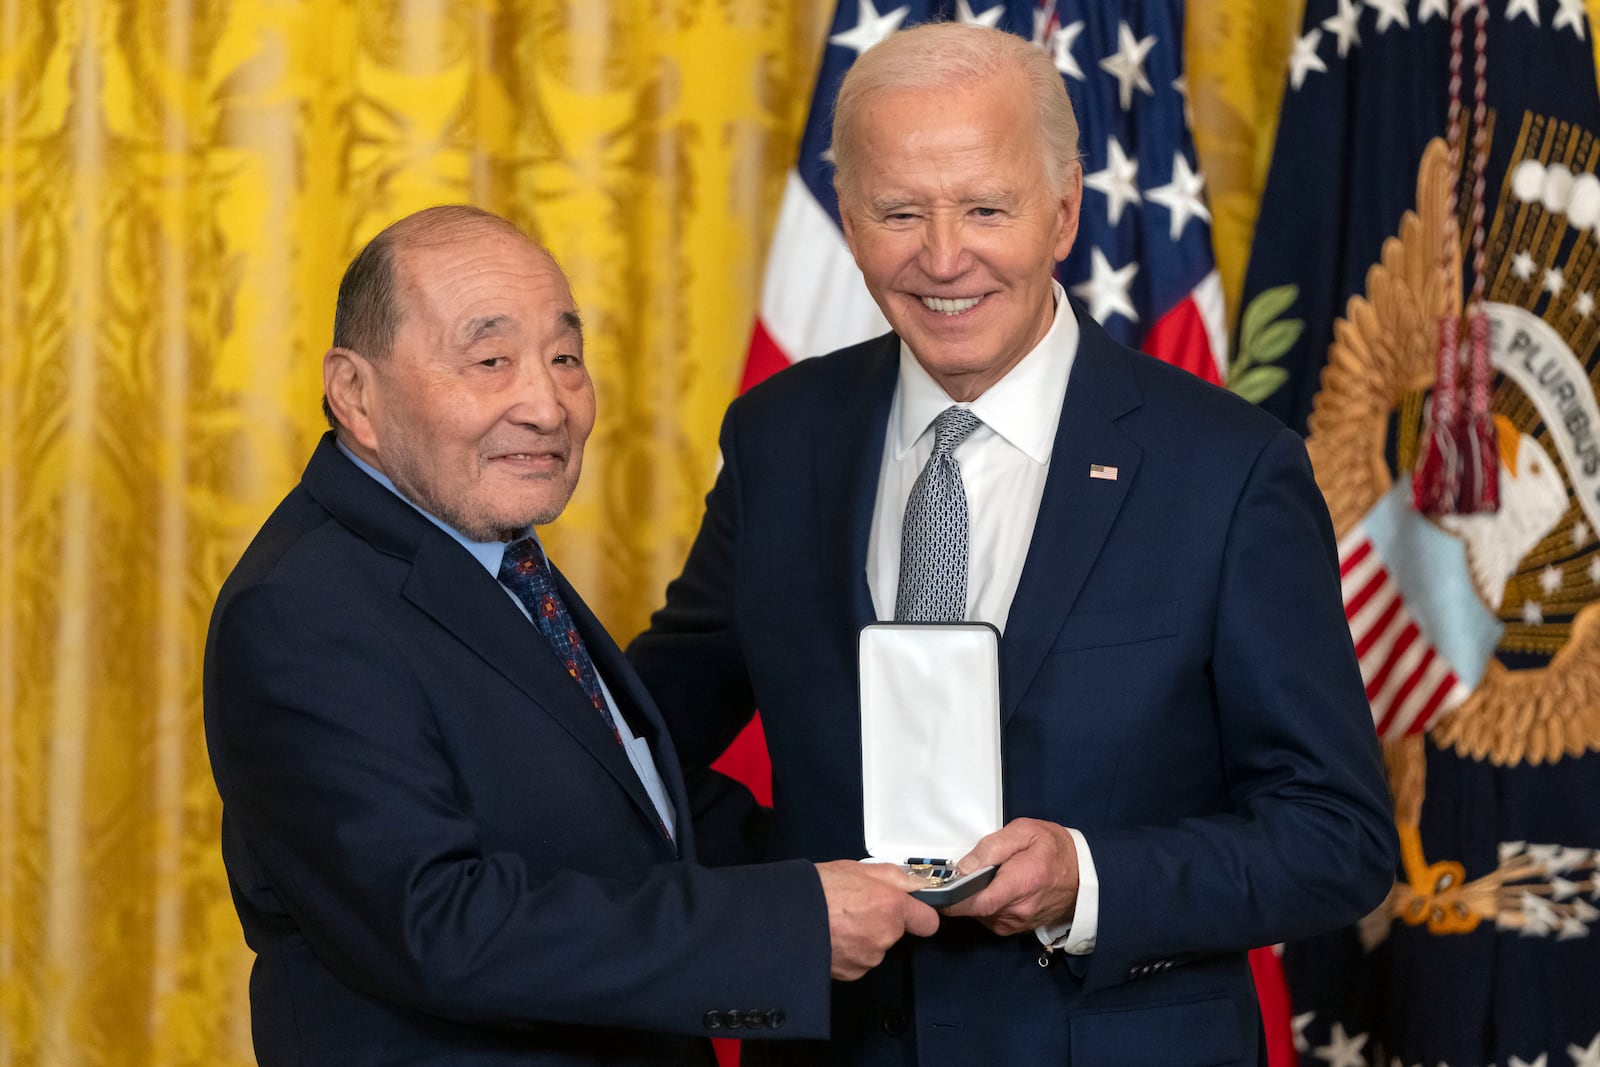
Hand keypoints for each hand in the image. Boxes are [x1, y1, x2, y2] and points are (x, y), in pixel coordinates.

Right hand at [815, 861, 939, 979]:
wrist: (786, 918)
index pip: (927, 922)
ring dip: (863, 937)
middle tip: (856, 907)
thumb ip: (891, 876)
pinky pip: (858, 961)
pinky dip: (849, 952)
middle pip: (896, 932)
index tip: (910, 910)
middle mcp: (885, 935)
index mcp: (891, 906)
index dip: (918, 914)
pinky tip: (832, 936)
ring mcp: (869, 957)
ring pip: (875, 947)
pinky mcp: (852, 973)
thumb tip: (911, 883)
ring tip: (838, 921)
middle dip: (882, 921)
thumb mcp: (857, 868)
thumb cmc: (817, 890)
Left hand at [944, 818, 1079, 935]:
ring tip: (984, 876)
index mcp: (1021, 884)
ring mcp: (1017, 923)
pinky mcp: (1015, 927)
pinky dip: (985, 904)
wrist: (1084, 875)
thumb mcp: (1024, 832)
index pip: (977, 903)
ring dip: (974, 898)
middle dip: (961, 892)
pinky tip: (994, 887)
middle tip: (960, 872)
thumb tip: (964, 867)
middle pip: (973, 909)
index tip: (935, 889)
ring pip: (979, 914)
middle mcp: (1018, 911)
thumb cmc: (1054, 849)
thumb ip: (992, 847)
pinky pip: (989, 917)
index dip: (952, 899)